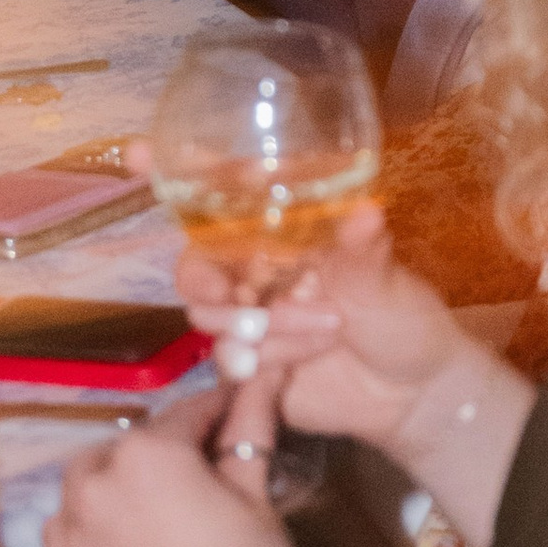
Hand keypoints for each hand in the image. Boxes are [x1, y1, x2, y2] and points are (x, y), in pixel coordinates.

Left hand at [47, 402, 305, 546]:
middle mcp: (95, 488)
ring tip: (157, 504)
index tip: (238, 407)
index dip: (218, 408)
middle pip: (127, 447)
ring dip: (115, 483)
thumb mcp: (255, 491)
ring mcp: (71, 539)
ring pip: (86, 487)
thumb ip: (251, 426)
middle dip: (161, 448)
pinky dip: (89, 528)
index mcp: (147, 456)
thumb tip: (269, 372)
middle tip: (201, 468)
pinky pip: (66, 536)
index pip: (185, 413)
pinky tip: (125, 542)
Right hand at [149, 155, 473, 463]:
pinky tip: (300, 366)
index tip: (136, 151)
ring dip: (259, 326)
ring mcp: (249, 314)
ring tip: (327, 330)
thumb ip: (366, 250)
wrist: (411, 395)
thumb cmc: (404, 318)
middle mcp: (258, 267)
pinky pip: (226, 358)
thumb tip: (366, 212)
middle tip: (235, 296)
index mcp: (288, 232)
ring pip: (208, 315)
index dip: (177, 172)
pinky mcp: (248, 360)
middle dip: (205, 279)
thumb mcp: (387, 280)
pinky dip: (263, 361)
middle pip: (195, 263)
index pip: (224, 195)